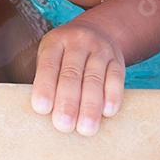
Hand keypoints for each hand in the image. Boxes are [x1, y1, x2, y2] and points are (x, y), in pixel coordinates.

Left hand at [30, 18, 125, 134]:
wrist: (98, 31)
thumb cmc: (65, 55)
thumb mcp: (51, 55)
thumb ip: (47, 78)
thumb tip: (44, 111)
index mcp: (55, 42)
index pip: (48, 65)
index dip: (45, 87)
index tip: (42, 109)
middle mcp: (78, 42)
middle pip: (72, 73)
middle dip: (68, 102)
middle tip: (64, 125)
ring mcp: (100, 49)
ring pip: (95, 78)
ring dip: (90, 106)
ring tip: (86, 128)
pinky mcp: (117, 59)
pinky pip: (116, 77)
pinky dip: (113, 96)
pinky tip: (108, 112)